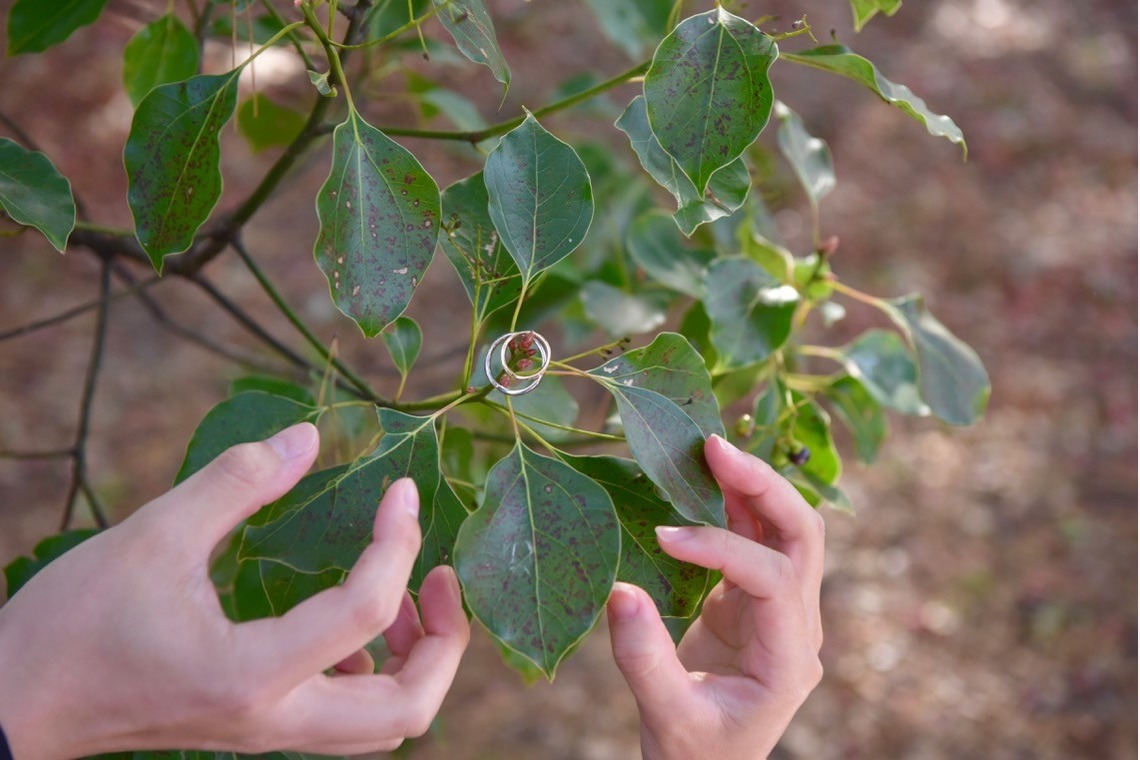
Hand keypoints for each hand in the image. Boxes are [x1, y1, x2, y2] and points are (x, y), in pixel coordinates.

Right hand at [0, 423, 469, 758]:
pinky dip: (377, 674)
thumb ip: (236, 481)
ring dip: (417, 661)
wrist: (17, 704)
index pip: (366, 610)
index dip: (398, 541)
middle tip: (439, 572)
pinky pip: (347, 719)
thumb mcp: (153, 536)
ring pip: (383, 724)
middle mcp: (272, 719)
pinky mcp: (256, 728)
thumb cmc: (74, 623)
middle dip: (446, 640)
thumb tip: (308, 437)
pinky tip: (352, 626)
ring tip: (406, 593)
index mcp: (252, 671)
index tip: (400, 490)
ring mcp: (267, 734)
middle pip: (407, 708)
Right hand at [607, 434, 824, 759]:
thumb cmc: (692, 755)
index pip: (775, 578)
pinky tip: (702, 477)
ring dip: (752, 484)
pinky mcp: (752, 600)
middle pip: (803, 536)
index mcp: (789, 659)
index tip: (666, 536)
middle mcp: (798, 627)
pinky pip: (753, 538)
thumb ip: (646, 660)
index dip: (724, 547)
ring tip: (708, 447)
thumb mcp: (667, 718)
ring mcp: (780, 610)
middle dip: (763, 485)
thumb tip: (621, 591)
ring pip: (785, 528)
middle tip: (713, 447)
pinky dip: (732, 504)